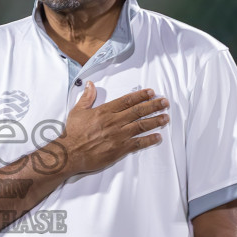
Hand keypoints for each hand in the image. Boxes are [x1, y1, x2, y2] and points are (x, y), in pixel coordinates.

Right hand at [51, 82, 168, 175]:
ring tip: (165, 117)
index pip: (127, 100)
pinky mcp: (120, 149)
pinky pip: (138, 143)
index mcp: (105, 111)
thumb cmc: (73, 133)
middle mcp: (114, 121)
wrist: (70, 153)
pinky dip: (149, 140)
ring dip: (155, 120)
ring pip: (141, 125)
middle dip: (153, 105)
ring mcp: (118, 135)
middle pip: (138, 111)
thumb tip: (90, 84)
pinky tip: (158, 137)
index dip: (141, 96)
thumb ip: (87, 97)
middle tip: (165, 102)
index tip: (151, 92)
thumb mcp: (78, 111)